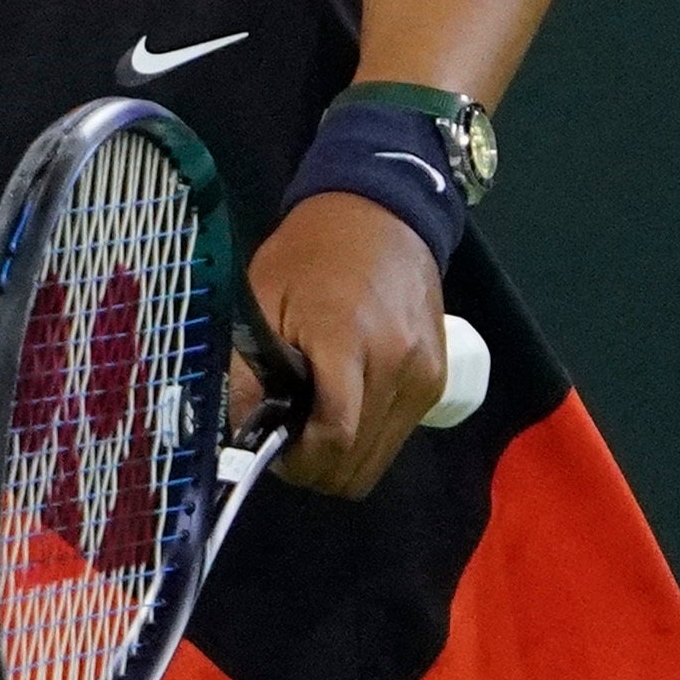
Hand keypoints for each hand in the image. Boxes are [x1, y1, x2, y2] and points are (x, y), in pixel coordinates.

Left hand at [240, 192, 446, 499]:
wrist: (382, 214)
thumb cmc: (312, 252)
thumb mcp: (262, 299)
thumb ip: (248, 371)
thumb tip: (242, 435)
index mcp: (347, 340)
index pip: (334, 437)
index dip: (300, 462)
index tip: (275, 451)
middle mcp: (397, 364)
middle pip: (356, 462)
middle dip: (316, 465)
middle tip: (289, 437)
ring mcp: (423, 375)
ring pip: (379, 459)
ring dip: (343, 455)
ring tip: (315, 419)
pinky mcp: (437, 379)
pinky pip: (398, 435)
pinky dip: (368, 436)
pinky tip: (345, 404)